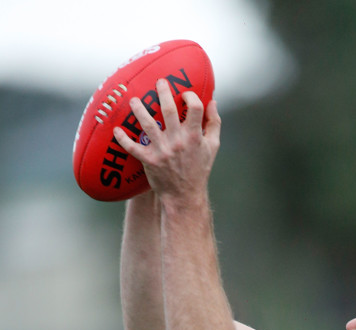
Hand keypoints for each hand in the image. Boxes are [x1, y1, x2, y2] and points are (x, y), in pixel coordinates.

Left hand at [113, 78, 220, 202]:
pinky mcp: (149, 161)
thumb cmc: (200, 169)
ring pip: (147, 124)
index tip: (185, 93)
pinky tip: (117, 129)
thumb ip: (214, 123)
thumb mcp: (212, 147)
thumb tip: (213, 101)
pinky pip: (133, 147)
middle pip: (169, 110)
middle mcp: (177, 141)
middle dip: (163, 92)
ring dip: (139, 109)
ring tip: (135, 100)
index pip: (195, 108)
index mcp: (194, 137)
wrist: (185, 196)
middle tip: (159, 82)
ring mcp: (162, 151)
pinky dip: (123, 139)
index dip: (190, 96)